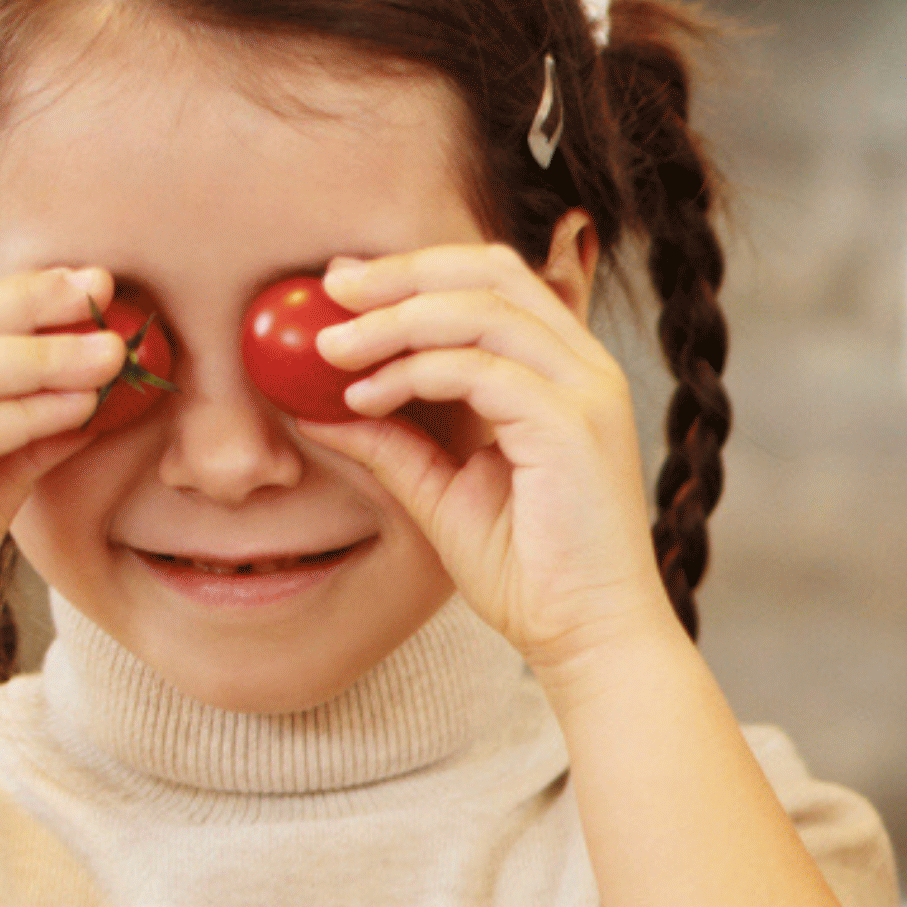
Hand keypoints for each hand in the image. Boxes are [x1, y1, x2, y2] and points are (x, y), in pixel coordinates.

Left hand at [280, 240, 672, 687]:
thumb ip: (393, 443)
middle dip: (400, 272)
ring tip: (331, 349)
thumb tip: (317, 407)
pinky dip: (412, 372)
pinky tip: (364, 397)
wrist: (588, 637)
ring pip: (480, 308)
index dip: (414, 270)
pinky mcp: (574, 426)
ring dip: (393, 320)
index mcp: (563, 374)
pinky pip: (479, 368)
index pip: (494, 281)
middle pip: (490, 269)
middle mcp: (585, 369)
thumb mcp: (444, 493)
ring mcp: (586, 392)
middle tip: (329, 291)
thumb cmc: (533, 575)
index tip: (340, 286)